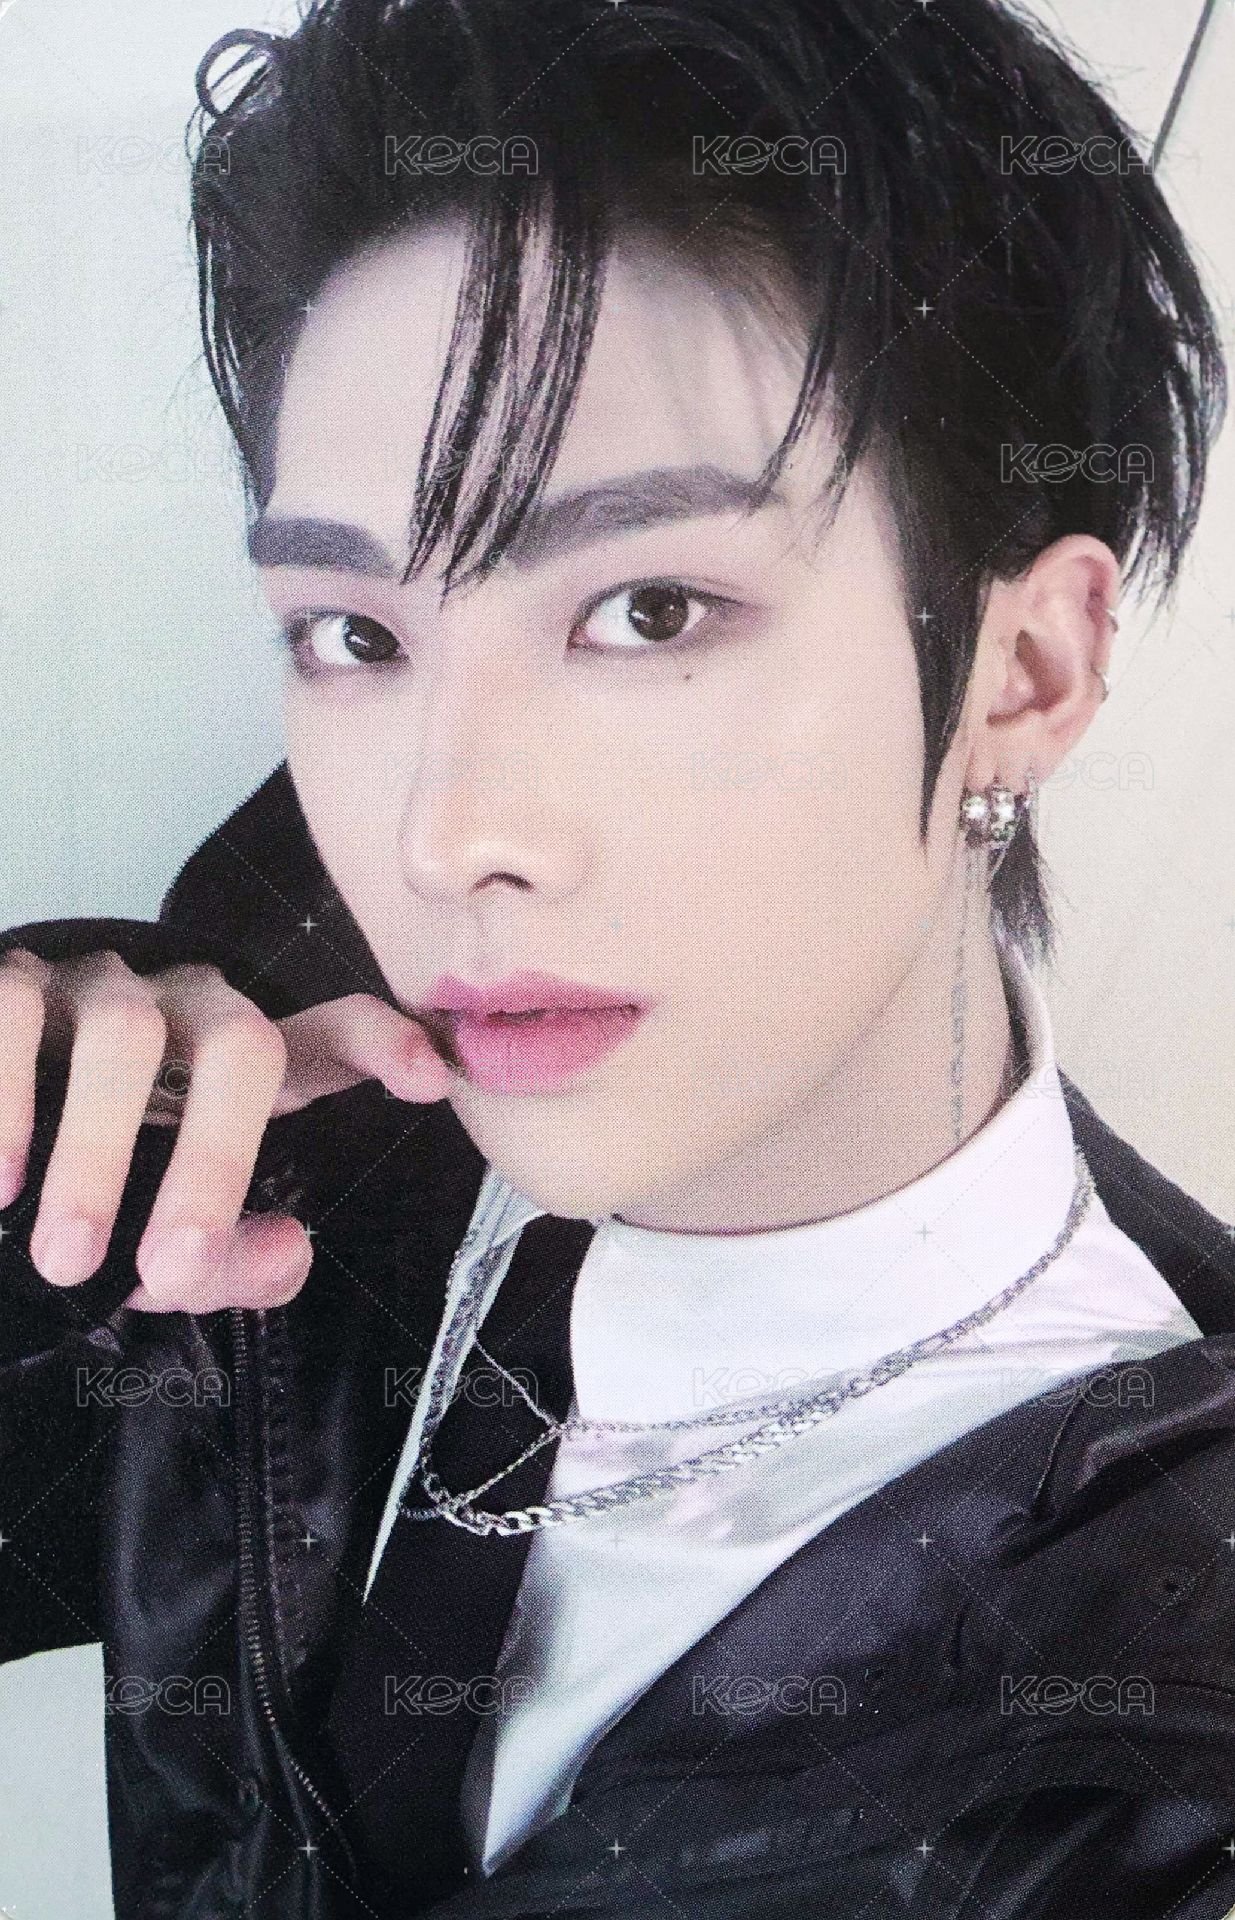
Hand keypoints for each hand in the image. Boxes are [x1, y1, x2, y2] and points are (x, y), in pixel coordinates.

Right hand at [0, 948, 455, 1312]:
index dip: (383, 1043)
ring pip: (125, 1033)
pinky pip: (14, 1015)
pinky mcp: (15, 986)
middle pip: (241, 1044)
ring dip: (97, 1156)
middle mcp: (186, 1008)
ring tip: (68, 1259)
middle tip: (169, 1270)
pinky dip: (6, 1105)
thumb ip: (237, 1264)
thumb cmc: (106, 1198)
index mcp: (244, 1062)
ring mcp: (101, 987)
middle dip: (215, 1161)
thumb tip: (292, 1252)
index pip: (332, 1031)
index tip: (429, 1079)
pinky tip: (1, 1187)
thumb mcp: (174, 1242)